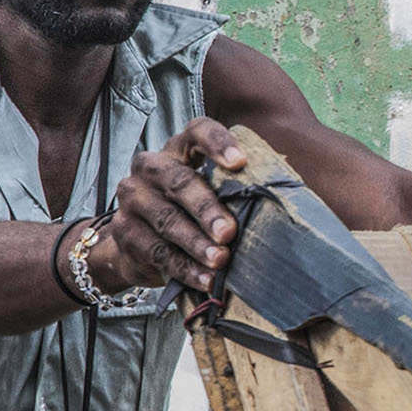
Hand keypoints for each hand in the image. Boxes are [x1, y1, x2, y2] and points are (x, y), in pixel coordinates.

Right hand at [86, 117, 247, 292]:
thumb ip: (237, 188)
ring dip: (197, 244)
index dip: (217, 143)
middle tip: (229, 232)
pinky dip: (185, 268)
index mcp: (178, 149)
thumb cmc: (188, 212)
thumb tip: (286, 183)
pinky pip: (158, 252)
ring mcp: (133, 199)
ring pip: (167, 221)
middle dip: (207, 209)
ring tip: (220, 261)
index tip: (240, 163)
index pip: (197, 131)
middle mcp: (150, 168)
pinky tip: (205, 279)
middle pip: (179, 182)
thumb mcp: (211, 193)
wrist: (138, 246)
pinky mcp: (125, 232)